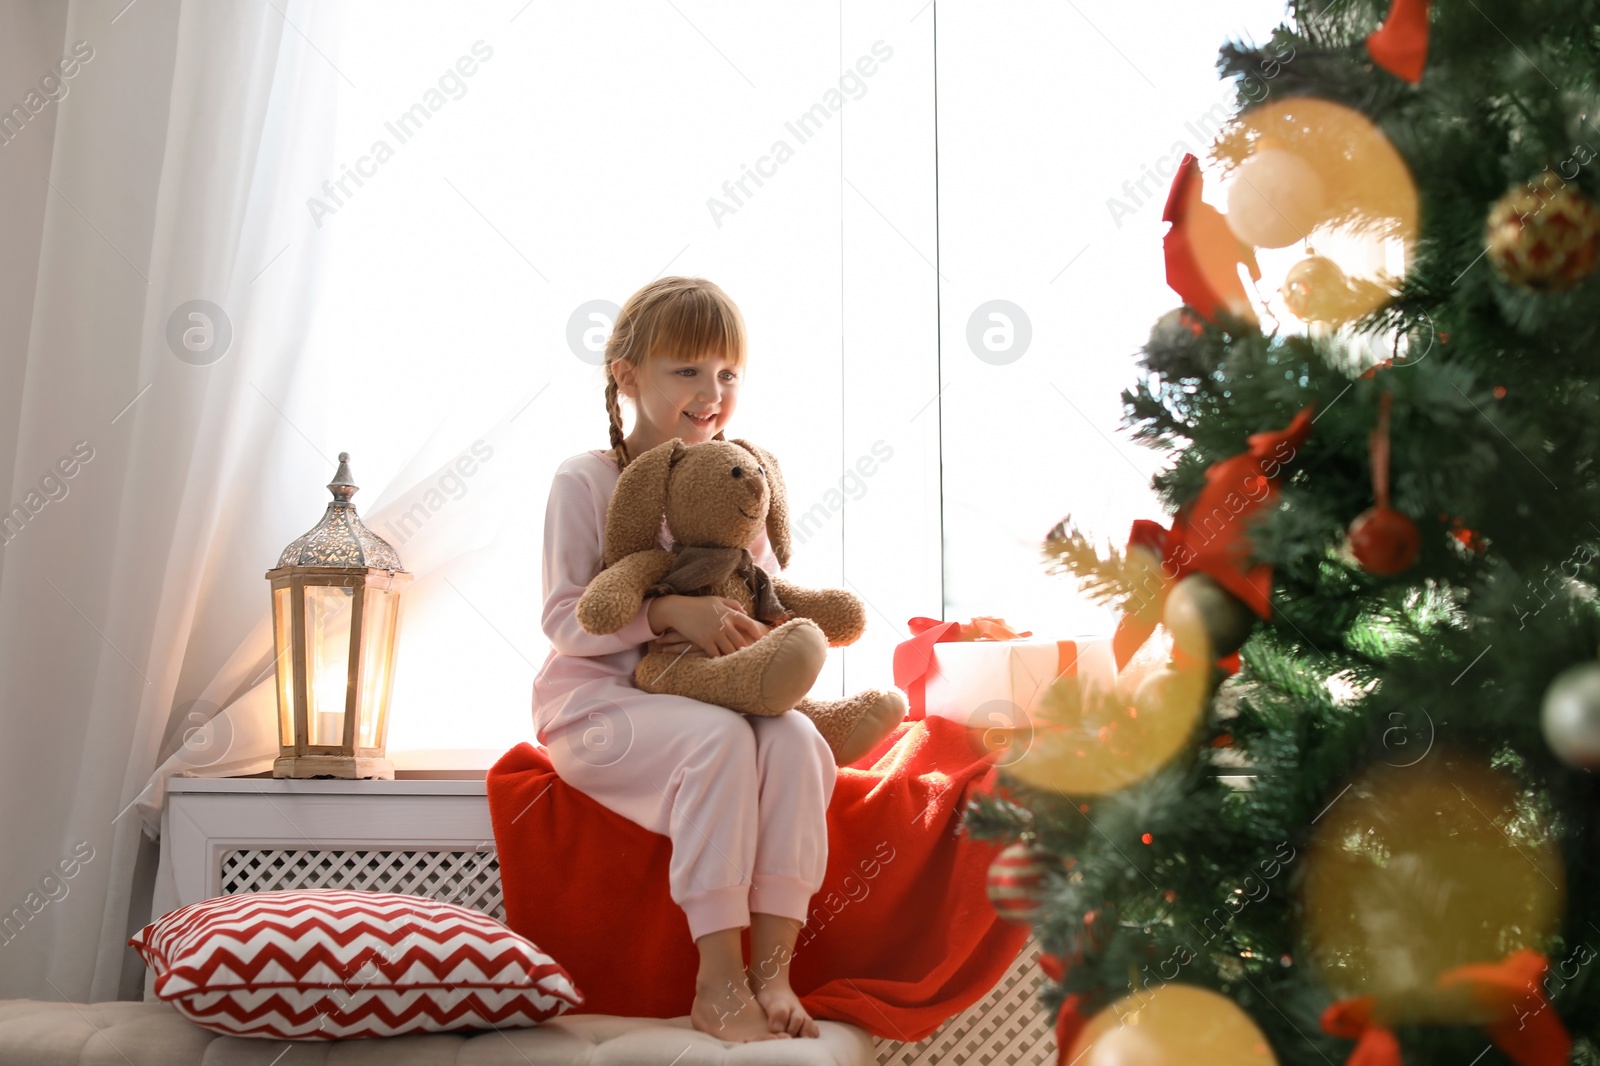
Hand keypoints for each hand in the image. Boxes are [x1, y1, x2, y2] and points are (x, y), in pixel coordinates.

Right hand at [649, 596, 768, 657]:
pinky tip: (725, 665)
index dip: (757, 633)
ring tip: (742, 664)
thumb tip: (746, 613)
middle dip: (748, 650)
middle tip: (755, 658)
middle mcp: (724, 624)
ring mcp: (715, 633)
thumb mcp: (717, 600)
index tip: (764, 640)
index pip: (748, 624)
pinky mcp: (705, 641)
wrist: (677, 609)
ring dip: (735, 657)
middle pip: (741, 641)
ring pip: (730, 650)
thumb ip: (733, 604)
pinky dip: (721, 660)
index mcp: (729, 613)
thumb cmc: (698, 604)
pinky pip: (716, 654)